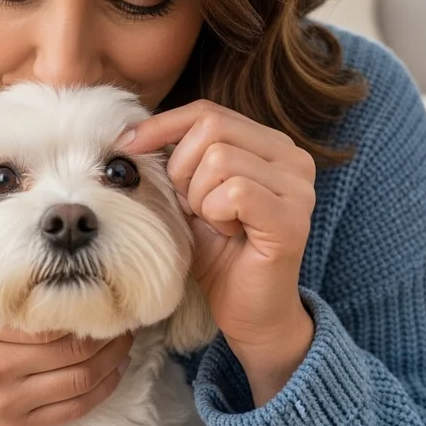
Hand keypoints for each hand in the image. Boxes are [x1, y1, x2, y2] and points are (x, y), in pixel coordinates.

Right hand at [0, 291, 132, 425]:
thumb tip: (34, 238)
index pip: (46, 318)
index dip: (83, 305)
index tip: (101, 290)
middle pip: (71, 350)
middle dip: (108, 332)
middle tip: (123, 314)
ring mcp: (5, 402)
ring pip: (79, 380)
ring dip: (113, 360)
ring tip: (124, 340)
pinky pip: (72, 410)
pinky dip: (102, 389)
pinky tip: (113, 371)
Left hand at [120, 100, 316, 406]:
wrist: (251, 313)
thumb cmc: (220, 254)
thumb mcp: (191, 195)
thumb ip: (177, 158)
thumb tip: (128, 129)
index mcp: (272, 145)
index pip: (208, 112)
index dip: (162, 126)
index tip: (127, 145)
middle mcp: (294, 158)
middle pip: (212, 128)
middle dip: (182, 169)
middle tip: (190, 207)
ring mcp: (298, 188)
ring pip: (219, 160)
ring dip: (199, 197)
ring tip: (214, 223)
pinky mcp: (292, 218)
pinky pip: (233, 191)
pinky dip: (214, 213)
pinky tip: (227, 233)